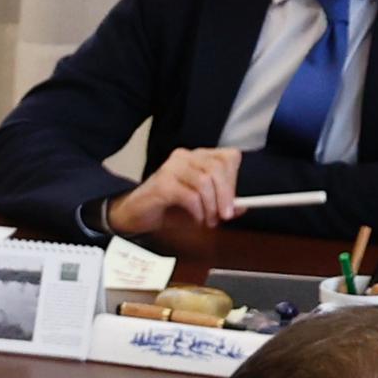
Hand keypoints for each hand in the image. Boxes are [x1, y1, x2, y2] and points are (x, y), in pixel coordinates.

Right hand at [109, 147, 243, 238]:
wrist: (135, 215)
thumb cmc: (168, 208)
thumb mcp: (202, 207)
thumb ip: (222, 204)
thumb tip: (243, 207)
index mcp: (199, 157)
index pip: (228, 157)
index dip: (234, 181)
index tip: (233, 203)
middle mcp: (186, 156)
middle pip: (218, 168)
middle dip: (226, 196)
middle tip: (224, 217)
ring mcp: (172, 167)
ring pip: (205, 181)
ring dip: (211, 206)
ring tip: (207, 221)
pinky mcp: (162, 183)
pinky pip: (190, 195)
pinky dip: (197, 211)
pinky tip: (194, 219)